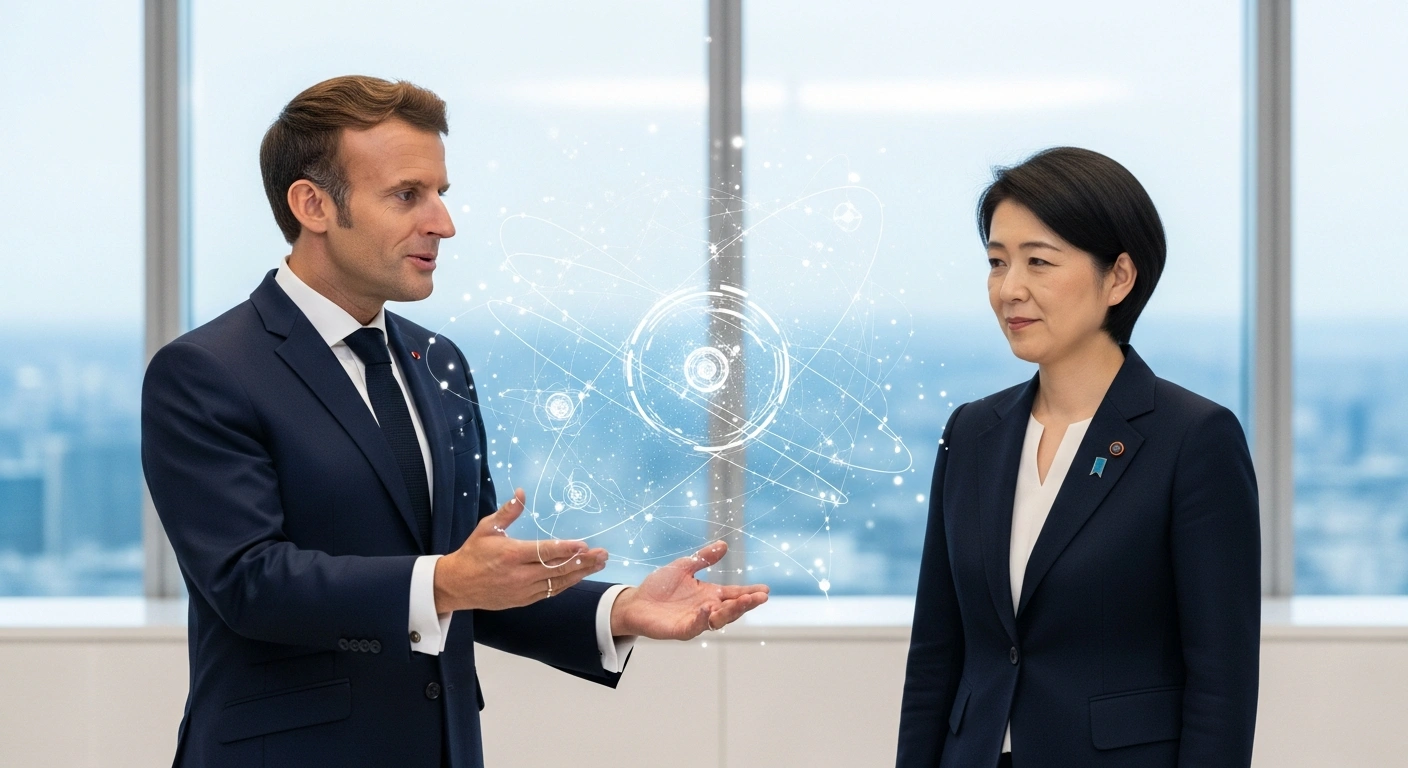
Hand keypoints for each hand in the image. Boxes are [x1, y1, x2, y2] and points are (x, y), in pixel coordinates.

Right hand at [434, 488, 607, 612]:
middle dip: (583, 561)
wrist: (457, 585)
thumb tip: (522, 492)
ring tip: (599, 564)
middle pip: (558, 569)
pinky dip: (566, 583)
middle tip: (603, 554)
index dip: (566, 549)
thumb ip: (507, 512)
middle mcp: (520, 575)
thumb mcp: (487, 528)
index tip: (584, 545)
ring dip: (580, 573)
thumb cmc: (473, 553)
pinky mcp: (524, 600)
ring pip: (558, 583)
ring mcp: (523, 590)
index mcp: (512, 555)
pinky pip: (551, 592)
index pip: (545, 552)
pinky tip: (579, 575)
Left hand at [609, 540, 768, 639]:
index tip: (765, 590)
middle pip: (731, 609)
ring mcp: (695, 620)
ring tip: (744, 601)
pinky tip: (707, 609)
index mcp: (710, 594)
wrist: (635, 602)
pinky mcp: (681, 629)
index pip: (734, 594)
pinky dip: (702, 619)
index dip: (749, 592)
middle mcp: (706, 609)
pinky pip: (695, 626)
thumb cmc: (659, 586)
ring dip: (732, 612)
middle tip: (760, 597)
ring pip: (718, 619)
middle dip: (746, 603)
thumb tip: (724, 545)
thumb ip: (704, 558)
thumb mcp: (684, 566)